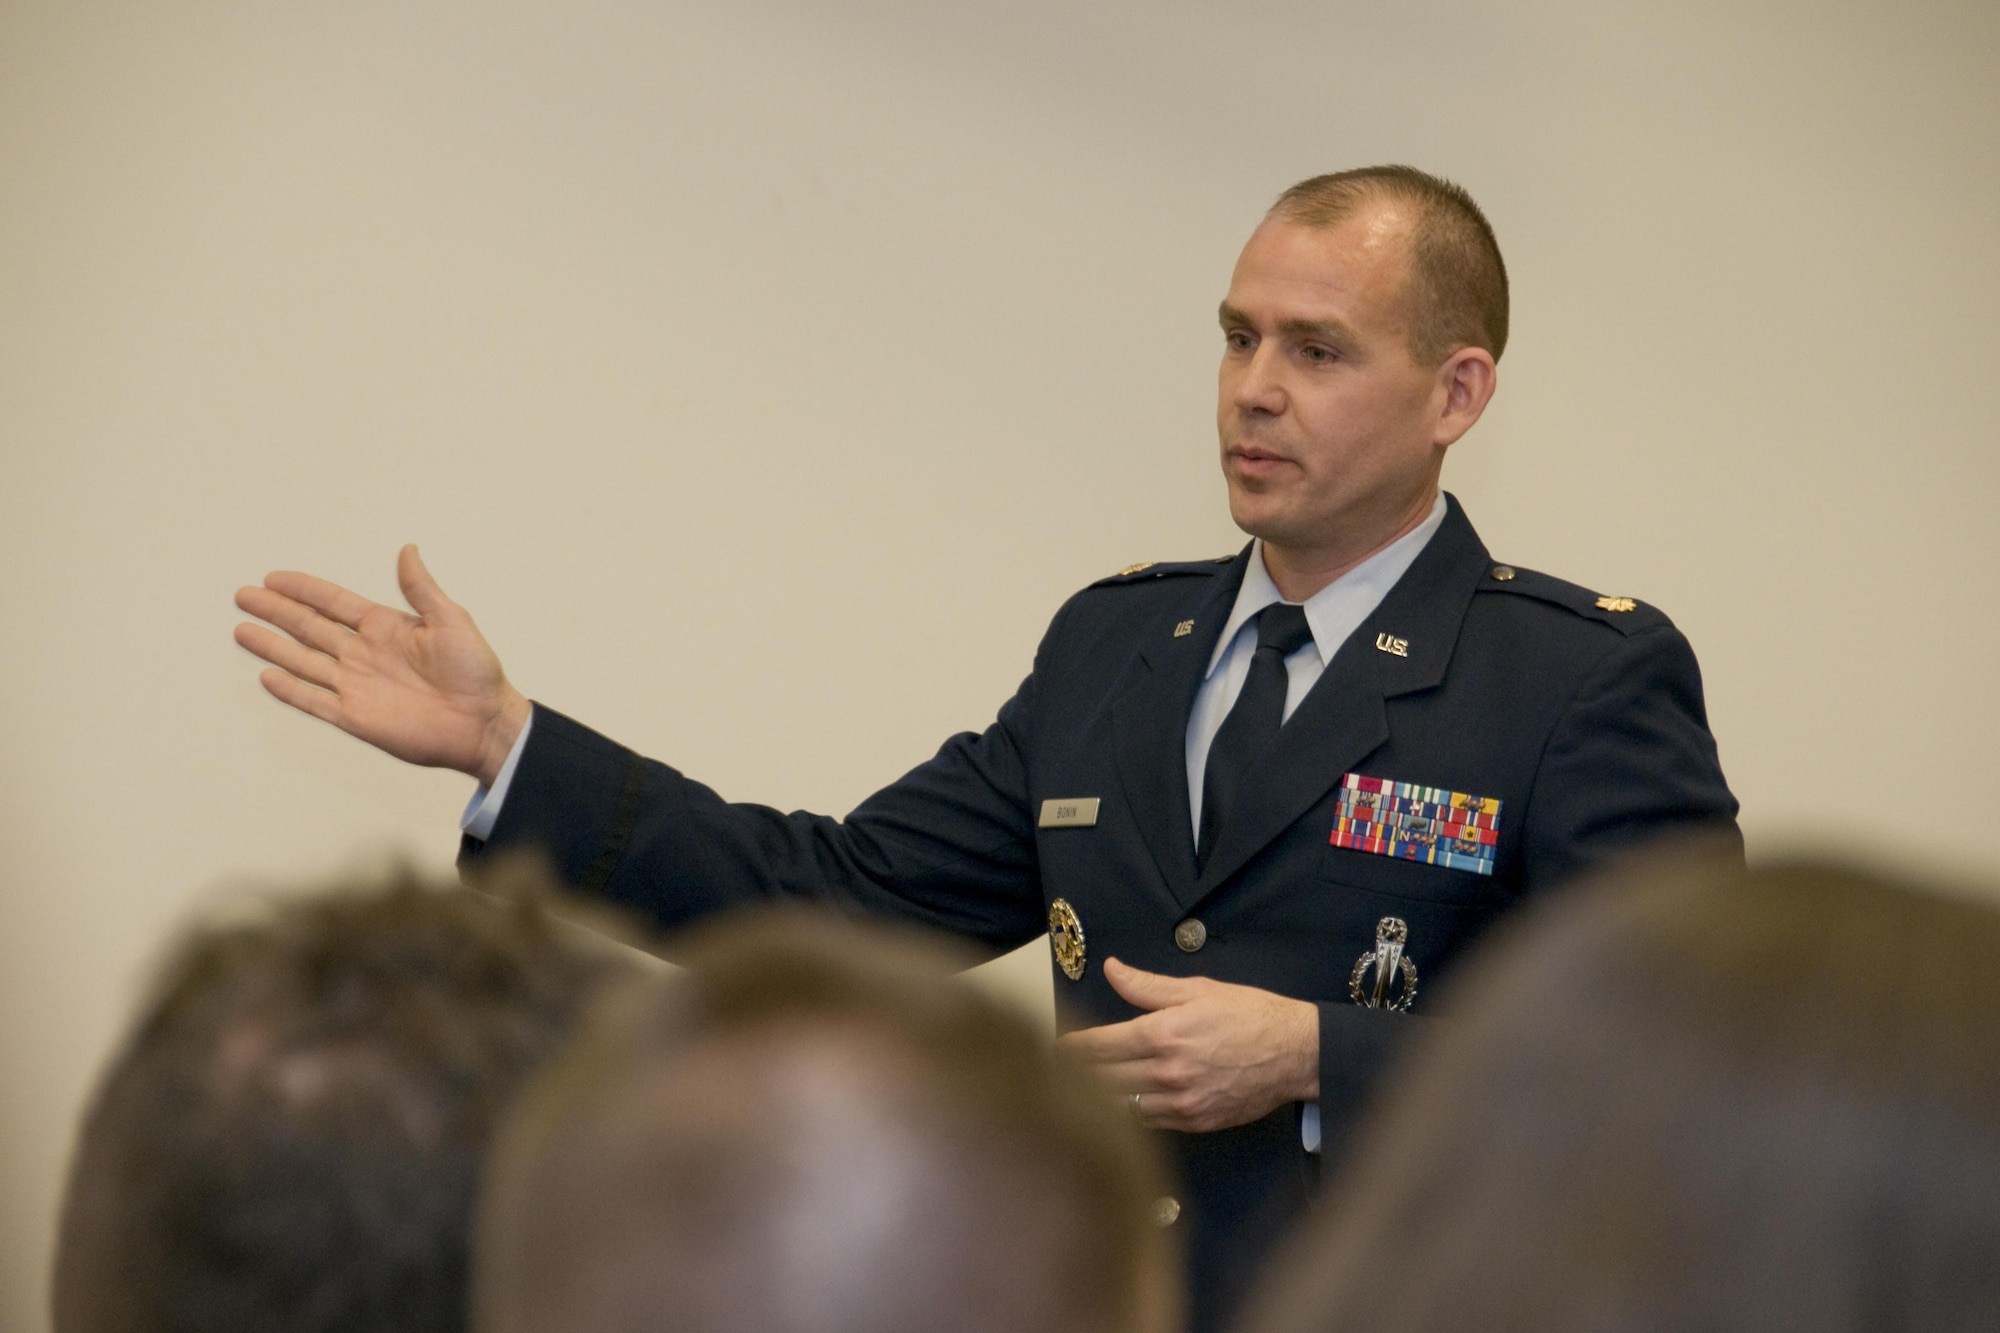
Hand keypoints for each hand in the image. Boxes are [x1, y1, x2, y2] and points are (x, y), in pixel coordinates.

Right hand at [234, 545, 529, 785]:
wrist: (484, 722)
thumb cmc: (476, 671)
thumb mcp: (451, 620)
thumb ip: (421, 588)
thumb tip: (408, 550)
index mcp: (385, 627)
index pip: (334, 603)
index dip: (304, 590)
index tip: (274, 577)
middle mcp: (365, 654)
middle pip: (309, 627)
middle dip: (276, 612)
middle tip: (243, 596)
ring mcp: (357, 685)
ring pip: (304, 661)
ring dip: (273, 647)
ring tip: (242, 631)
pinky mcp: (357, 716)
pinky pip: (315, 700)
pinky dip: (291, 690)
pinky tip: (268, 675)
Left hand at [1057, 957, 1318, 1132]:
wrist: (1295, 1053)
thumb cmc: (1250, 1015)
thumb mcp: (1198, 989)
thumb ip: (1147, 986)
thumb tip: (1112, 969)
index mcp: (1164, 1033)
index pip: (1100, 1045)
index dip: (1072, 1047)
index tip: (1056, 1046)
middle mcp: (1168, 1072)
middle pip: (1103, 1078)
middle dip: (1076, 1074)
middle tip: (1057, 1069)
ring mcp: (1181, 1103)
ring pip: (1122, 1105)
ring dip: (1100, 1097)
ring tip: (1082, 1088)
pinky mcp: (1195, 1122)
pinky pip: (1150, 1121)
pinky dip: (1133, 1112)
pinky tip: (1125, 1101)